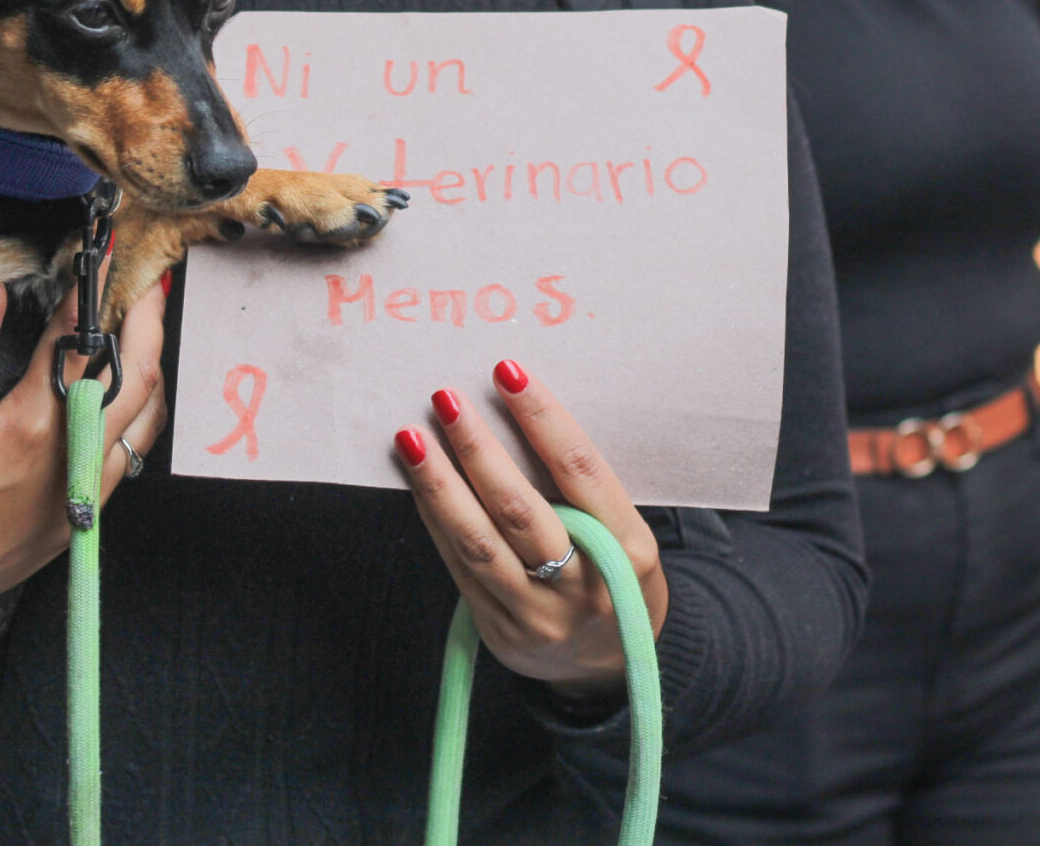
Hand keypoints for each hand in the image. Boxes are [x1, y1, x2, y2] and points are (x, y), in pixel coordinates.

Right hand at [0, 278, 169, 627]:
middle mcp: (71, 459)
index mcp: (31, 425)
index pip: (78, 342)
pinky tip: (124, 394)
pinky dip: (136, 417)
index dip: (93, 290)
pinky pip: (129, 458)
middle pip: (136, 377)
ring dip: (150, 370)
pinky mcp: (83, 522)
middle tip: (147, 283)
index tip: (103, 254)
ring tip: (144, 330)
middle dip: (147, 322)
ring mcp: (84, 495)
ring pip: (145, 420)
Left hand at [396, 361, 667, 695]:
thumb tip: (516, 411)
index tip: (508, 372)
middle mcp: (584, 587)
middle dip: (477, 449)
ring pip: (477, 541)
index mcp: (628, 551)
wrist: (606, 668)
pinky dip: (434, 518)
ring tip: (411, 437)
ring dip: (439, 484)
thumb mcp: (624, 535)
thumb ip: (582, 491)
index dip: (542, 418)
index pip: (579, 471)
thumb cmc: (614, 576)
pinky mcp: (498, 630)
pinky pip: (458, 565)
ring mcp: (538, 615)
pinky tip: (418, 481)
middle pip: (520, 509)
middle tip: (446, 399)